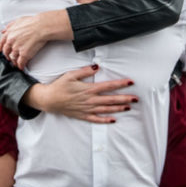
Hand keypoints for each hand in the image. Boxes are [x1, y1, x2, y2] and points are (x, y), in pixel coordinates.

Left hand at [0, 10, 72, 68]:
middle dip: (7, 55)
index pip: (2, 43)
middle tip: (9, 58)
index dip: (2, 47)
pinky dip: (21, 66)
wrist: (41, 26)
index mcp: (9, 33)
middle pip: (6, 51)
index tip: (2, 50)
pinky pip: (20, 62)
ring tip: (16, 63)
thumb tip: (3, 30)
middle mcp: (11, 42)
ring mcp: (17, 48)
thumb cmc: (32, 22)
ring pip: (13, 58)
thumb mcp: (18, 21)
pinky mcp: (24, 54)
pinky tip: (22, 67)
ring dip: (14, 61)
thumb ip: (9, 26)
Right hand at [22, 64, 137, 123]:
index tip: (130, 82)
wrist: (49, 100)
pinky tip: (114, 119)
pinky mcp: (83, 116)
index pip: (108, 86)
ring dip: (119, 108)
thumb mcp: (71, 75)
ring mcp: (87, 109)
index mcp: (88, 89)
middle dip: (124, 98)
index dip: (120, 84)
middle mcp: (90, 100)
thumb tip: (97, 66)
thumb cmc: (60, 86)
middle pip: (110, 99)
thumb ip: (85, 71)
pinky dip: (106, 120)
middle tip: (136, 98)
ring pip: (106, 109)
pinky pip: (97, 119)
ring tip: (129, 107)